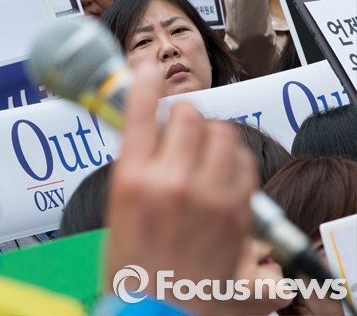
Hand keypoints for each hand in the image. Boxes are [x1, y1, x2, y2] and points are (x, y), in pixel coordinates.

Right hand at [105, 66, 256, 314]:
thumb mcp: (117, 211)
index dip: (146, 81)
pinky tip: (222, 172)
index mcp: (133, 181)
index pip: (142, 109)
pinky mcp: (238, 214)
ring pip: (223, 134)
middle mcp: (173, 183)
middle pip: (190, 116)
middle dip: (183, 116)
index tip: (149, 69)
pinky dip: (235, 160)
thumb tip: (147, 132)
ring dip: (212, 135)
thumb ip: (134, 166)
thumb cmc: (133, 271)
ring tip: (202, 151)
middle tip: (177, 128)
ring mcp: (210, 198)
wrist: (161, 312)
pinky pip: (245, 164)